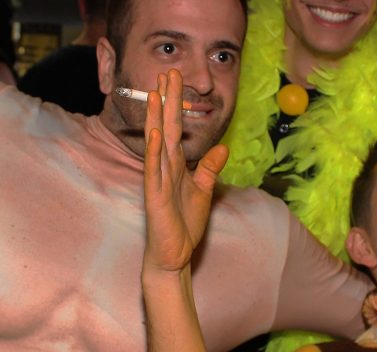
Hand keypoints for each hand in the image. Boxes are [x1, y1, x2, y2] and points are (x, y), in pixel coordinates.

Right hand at [142, 69, 228, 276]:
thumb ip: (209, 169)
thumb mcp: (204, 192)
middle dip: (167, 100)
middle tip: (166, 72)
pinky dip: (155, 152)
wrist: (173, 255)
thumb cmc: (184, 226)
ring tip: (156, 93)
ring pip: (157, 143)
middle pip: (166, 127)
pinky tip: (156, 134)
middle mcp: (164, 168)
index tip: (175, 79)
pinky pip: (154, 170)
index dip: (177, 104)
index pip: (176, 128)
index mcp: (176, 165)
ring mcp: (157, 180)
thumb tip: (222, 148)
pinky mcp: (155, 196)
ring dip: (157, 118)